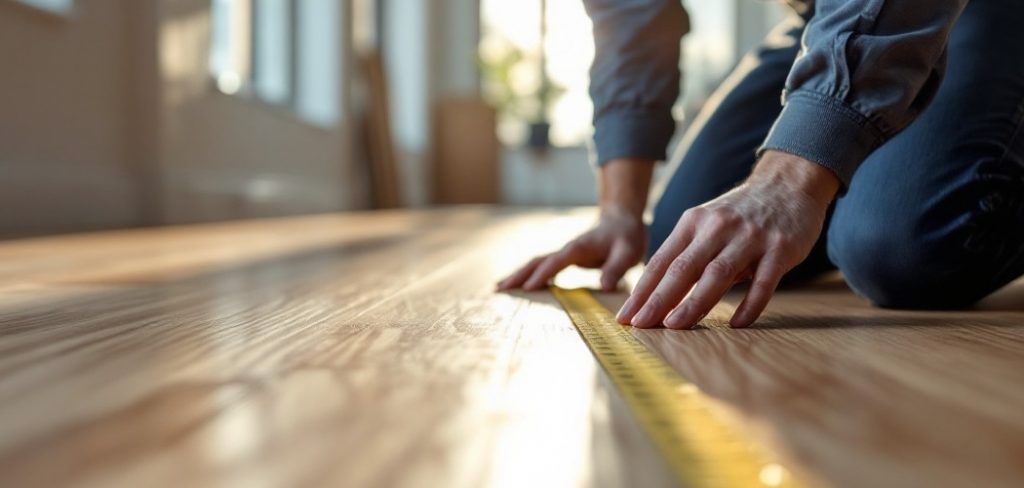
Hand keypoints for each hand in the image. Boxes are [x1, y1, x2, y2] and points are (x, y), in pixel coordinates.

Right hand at [497, 205, 646, 291]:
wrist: (622, 220)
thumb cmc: (626, 237)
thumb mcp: (628, 252)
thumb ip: (617, 268)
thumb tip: (604, 286)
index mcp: (578, 248)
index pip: (556, 262)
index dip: (542, 274)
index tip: (527, 288)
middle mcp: (567, 249)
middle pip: (537, 261)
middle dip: (519, 275)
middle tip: (499, 289)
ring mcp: (564, 253)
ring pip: (536, 263)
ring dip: (518, 275)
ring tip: (499, 288)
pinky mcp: (566, 258)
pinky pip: (543, 266)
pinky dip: (529, 275)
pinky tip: (520, 286)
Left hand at [617, 151, 839, 328]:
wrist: (789, 183)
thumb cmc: (742, 213)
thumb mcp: (708, 224)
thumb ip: (688, 254)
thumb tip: (661, 296)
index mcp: (694, 223)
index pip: (661, 262)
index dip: (642, 291)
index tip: (626, 316)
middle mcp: (718, 228)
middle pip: (683, 268)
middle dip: (659, 299)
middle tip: (640, 325)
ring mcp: (750, 237)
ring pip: (717, 274)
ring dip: (694, 302)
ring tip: (675, 326)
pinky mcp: (780, 248)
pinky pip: (763, 282)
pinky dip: (750, 304)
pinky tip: (738, 324)